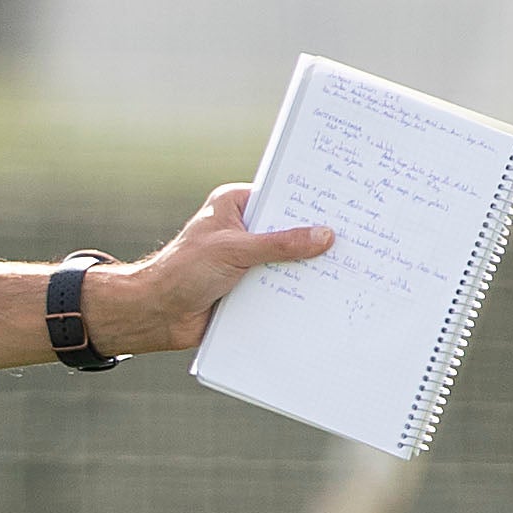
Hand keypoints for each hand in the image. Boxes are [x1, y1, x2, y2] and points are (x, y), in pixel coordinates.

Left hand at [101, 183, 333, 352]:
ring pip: (287, 260)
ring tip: (352, 266)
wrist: (154, 315)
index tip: (345, 203)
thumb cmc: (182, 272)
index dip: (311, 202)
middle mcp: (243, 229)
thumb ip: (279, 244)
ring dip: (309, 268)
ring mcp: (247, 260)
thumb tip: (324, 236)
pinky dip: (296, 292)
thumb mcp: (234, 251)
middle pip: (289, 230)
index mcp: (235, 205)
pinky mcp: (248, 287)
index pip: (282, 197)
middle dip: (316, 237)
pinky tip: (327, 295)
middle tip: (358, 236)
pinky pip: (279, 287)